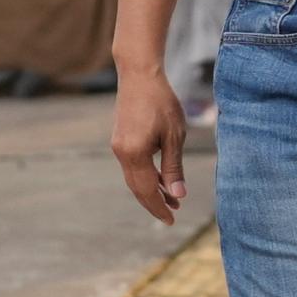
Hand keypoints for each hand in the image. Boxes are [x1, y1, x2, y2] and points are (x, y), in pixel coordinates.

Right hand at [109, 61, 190, 222]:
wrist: (139, 76)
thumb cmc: (161, 102)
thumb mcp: (174, 136)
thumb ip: (173, 166)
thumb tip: (178, 194)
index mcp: (134, 154)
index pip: (146, 191)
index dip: (159, 207)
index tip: (171, 220)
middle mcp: (122, 153)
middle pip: (138, 188)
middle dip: (155, 202)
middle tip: (173, 214)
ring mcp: (119, 147)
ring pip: (135, 177)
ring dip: (152, 189)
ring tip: (172, 198)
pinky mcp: (121, 140)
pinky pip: (134, 166)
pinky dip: (147, 175)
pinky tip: (161, 179)